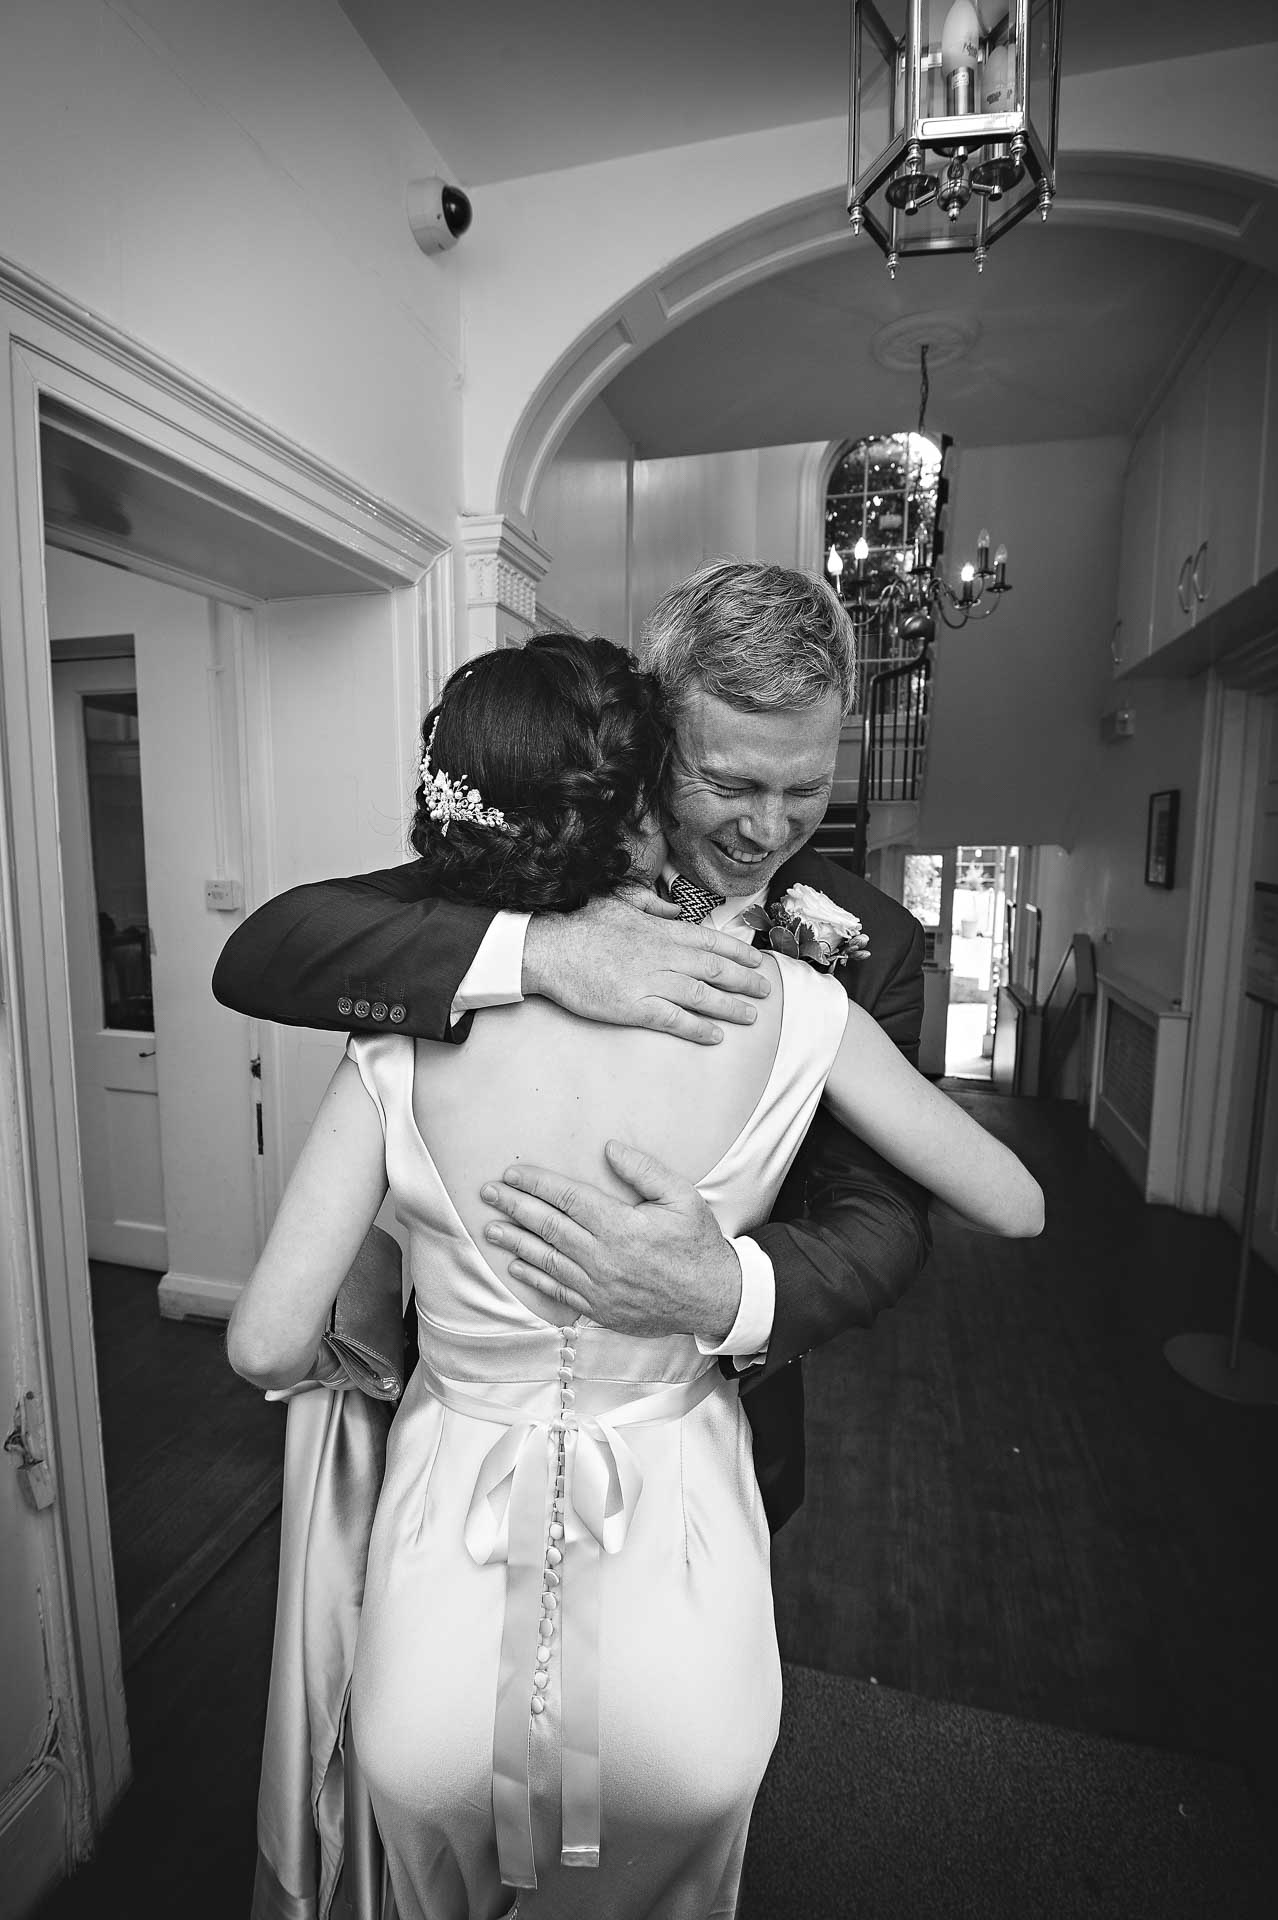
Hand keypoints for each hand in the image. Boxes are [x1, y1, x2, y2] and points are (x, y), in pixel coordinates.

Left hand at [480, 1141, 741, 1338]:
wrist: (714, 1298)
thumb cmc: (698, 1244)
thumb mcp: (682, 1196)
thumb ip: (645, 1170)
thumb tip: (609, 1149)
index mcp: (621, 1226)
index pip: (567, 1198)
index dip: (536, 1184)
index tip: (513, 1174)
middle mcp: (603, 1257)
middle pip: (548, 1226)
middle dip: (515, 1207)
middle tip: (489, 1194)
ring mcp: (598, 1286)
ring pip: (547, 1259)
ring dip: (516, 1241)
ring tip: (492, 1228)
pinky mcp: (600, 1308)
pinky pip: (558, 1291)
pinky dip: (534, 1277)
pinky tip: (518, 1265)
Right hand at [522, 892, 768, 1044]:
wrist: (550, 949)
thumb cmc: (581, 924)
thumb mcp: (619, 899)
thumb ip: (652, 904)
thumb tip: (676, 910)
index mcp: (661, 930)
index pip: (710, 940)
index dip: (738, 952)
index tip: (757, 961)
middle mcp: (663, 955)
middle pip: (715, 968)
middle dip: (744, 981)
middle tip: (765, 991)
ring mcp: (651, 982)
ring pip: (702, 995)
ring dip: (730, 1007)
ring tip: (751, 1016)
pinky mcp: (635, 1007)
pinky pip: (675, 1020)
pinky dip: (698, 1028)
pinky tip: (715, 1036)